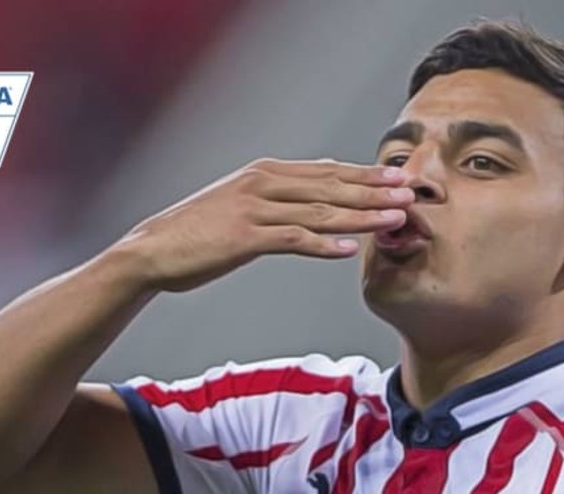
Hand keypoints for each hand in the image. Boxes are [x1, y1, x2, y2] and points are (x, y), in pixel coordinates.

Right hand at [114, 158, 413, 292]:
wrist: (152, 250)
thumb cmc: (195, 234)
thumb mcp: (238, 206)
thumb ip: (274, 200)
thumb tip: (310, 201)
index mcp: (265, 173)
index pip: (325, 171)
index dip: (365, 175)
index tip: (398, 177)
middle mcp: (263, 184)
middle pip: (330, 186)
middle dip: (374, 190)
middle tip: (411, 193)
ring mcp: (254, 209)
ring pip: (319, 211)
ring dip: (361, 215)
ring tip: (394, 218)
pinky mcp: (244, 237)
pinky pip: (291, 239)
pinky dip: (322, 244)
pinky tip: (348, 250)